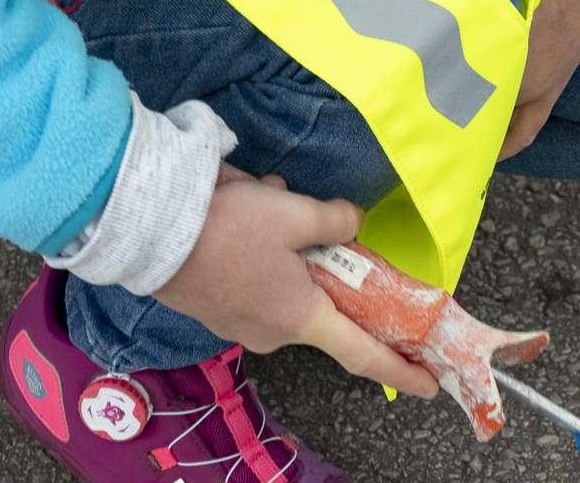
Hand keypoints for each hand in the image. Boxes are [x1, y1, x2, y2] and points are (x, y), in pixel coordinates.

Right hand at [150, 167, 439, 397]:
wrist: (149, 230)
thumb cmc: (230, 228)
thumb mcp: (296, 213)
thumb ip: (336, 221)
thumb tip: (352, 224)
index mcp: (301, 319)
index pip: (363, 353)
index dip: (399, 370)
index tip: (429, 384)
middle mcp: (273, 332)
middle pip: (319, 301)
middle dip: (321, 256)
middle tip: (310, 212)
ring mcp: (239, 323)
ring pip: (284, 278)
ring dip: (284, 238)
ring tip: (266, 194)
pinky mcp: (213, 306)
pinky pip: (252, 274)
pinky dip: (255, 241)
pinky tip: (241, 204)